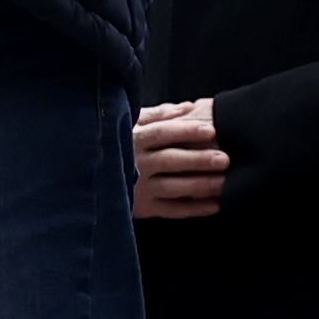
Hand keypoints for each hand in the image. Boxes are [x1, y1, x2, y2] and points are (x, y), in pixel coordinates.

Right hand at [130, 98, 230, 221]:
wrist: (94, 175)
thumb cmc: (121, 143)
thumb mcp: (133, 123)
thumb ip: (160, 114)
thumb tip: (189, 107)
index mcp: (135, 138)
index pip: (162, 132)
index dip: (186, 131)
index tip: (211, 130)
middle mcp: (136, 163)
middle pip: (170, 160)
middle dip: (198, 160)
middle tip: (224, 159)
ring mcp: (138, 188)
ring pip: (172, 187)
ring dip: (200, 186)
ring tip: (224, 183)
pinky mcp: (142, 208)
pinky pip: (171, 210)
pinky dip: (193, 209)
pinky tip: (214, 205)